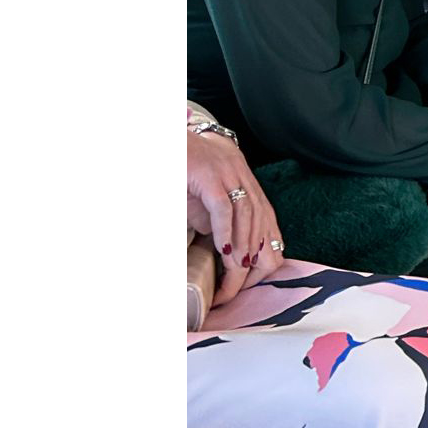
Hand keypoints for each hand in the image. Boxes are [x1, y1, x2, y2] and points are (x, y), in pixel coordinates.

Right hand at [186, 127, 284, 304]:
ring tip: (233, 277)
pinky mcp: (210, 173)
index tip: (252, 279)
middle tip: (238, 288)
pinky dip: (226, 232)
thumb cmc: (179, 170)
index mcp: (244, 181)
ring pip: (247, 218)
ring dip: (241, 251)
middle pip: (261, 223)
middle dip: (254, 260)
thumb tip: (227, 250)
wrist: (160, 138)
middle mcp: (242, 176)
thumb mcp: (201, 200)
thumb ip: (214, 221)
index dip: (265, 252)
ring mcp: (228, 172)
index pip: (267, 221)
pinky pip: (224, 208)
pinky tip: (225, 253)